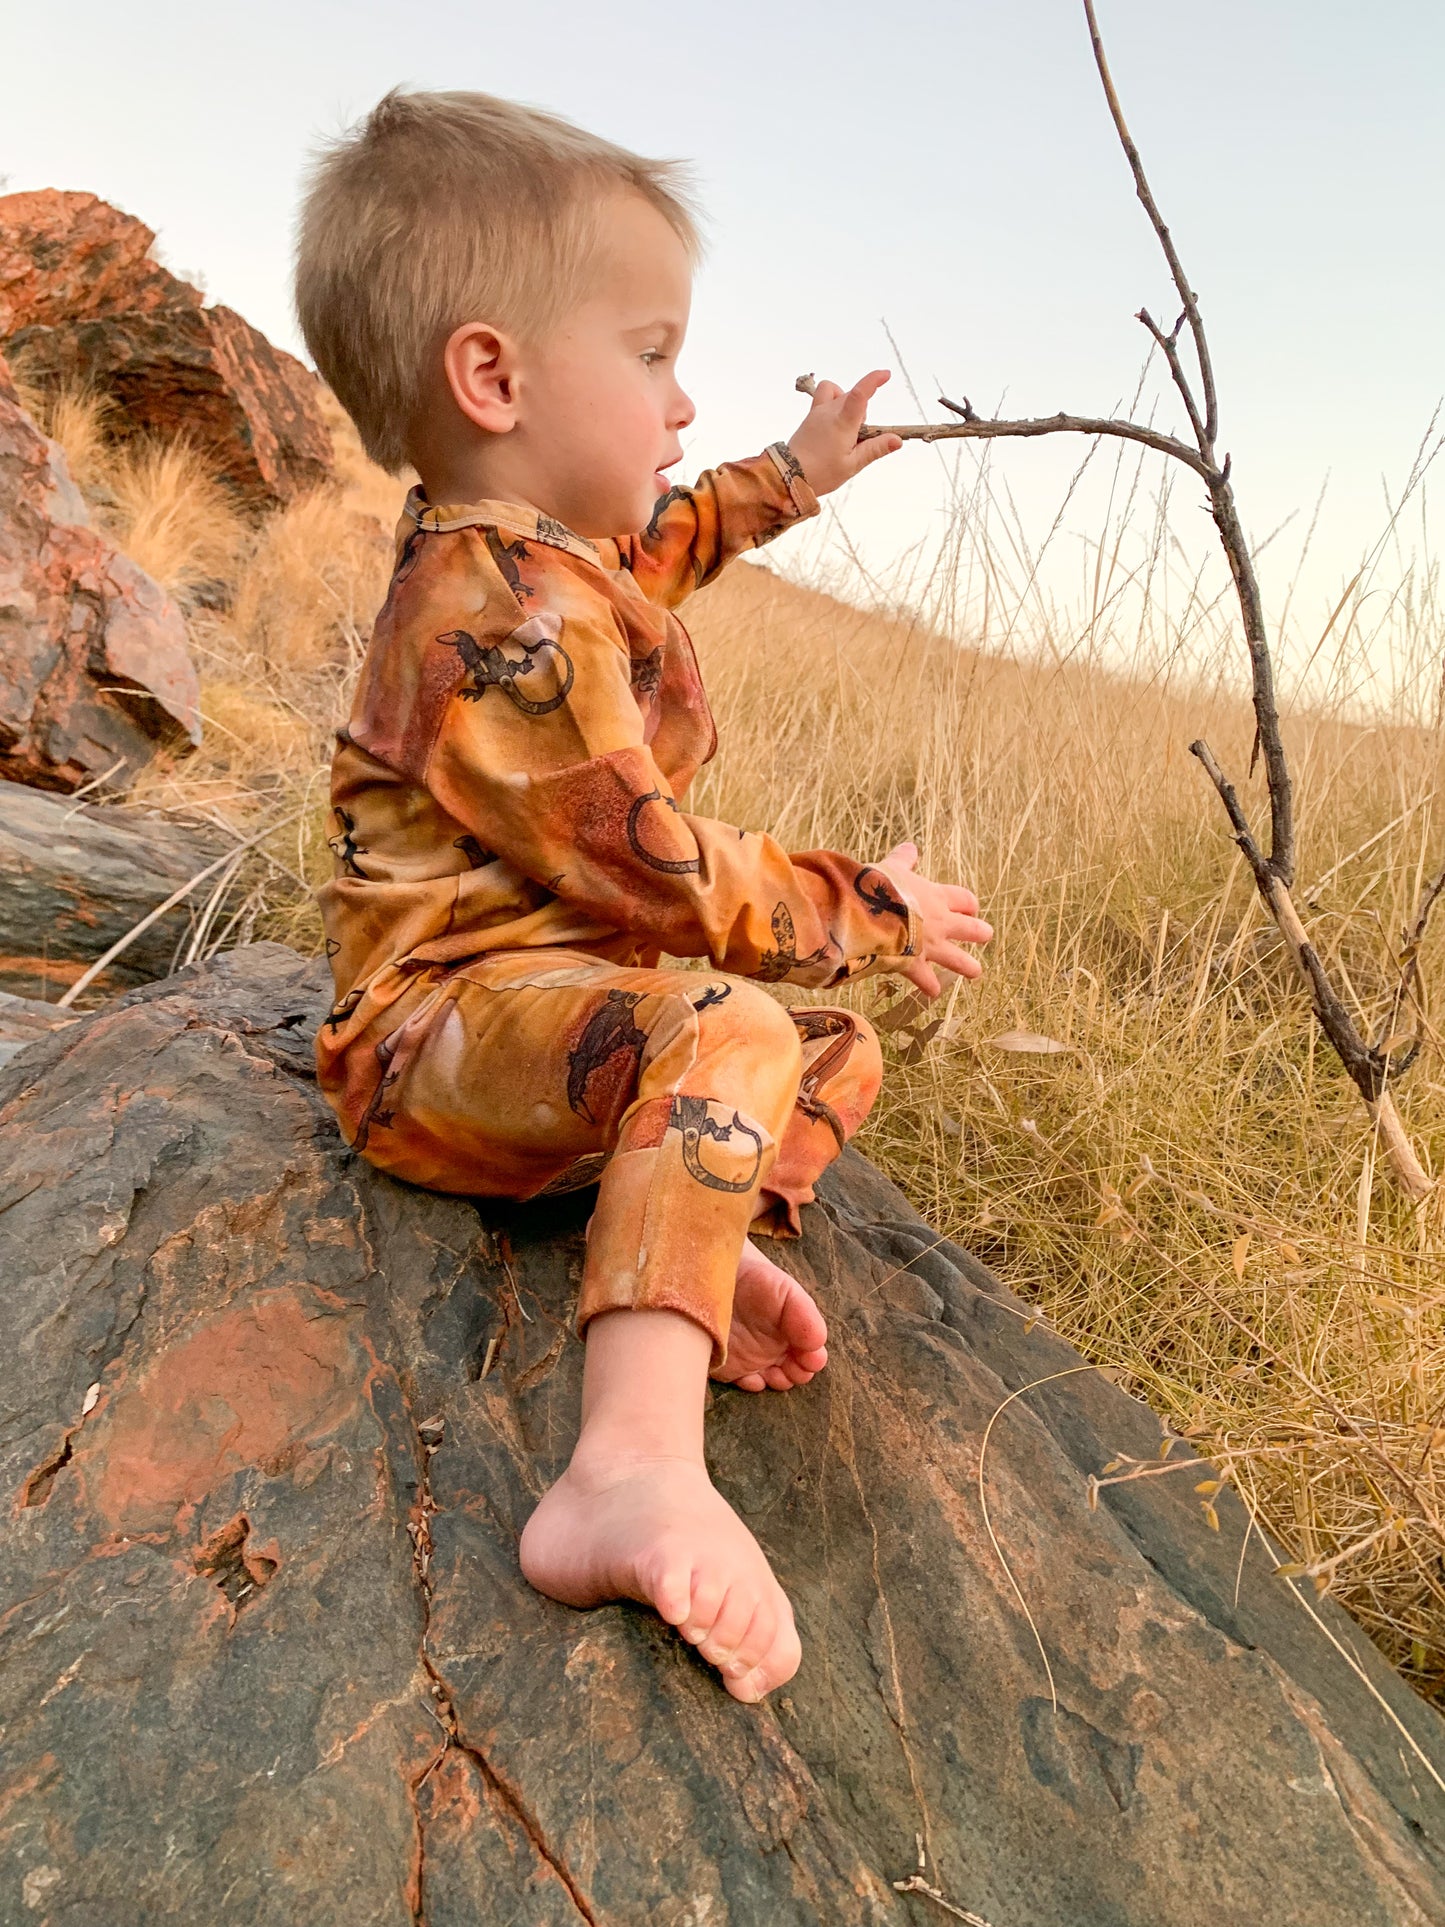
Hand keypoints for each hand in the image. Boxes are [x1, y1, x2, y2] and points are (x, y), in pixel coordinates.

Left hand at [784, 370, 903, 496]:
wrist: (787, 475)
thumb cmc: (821, 473)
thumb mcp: (852, 465)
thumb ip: (875, 449)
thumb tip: (897, 440)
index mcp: (842, 422)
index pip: (860, 394)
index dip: (873, 380)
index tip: (886, 374)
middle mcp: (829, 411)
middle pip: (852, 396)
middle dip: (862, 410)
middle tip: (859, 437)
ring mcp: (817, 412)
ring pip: (838, 394)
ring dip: (847, 403)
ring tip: (846, 429)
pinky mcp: (810, 417)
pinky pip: (825, 399)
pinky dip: (834, 405)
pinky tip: (834, 428)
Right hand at [877, 840, 992, 999]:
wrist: (867, 912)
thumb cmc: (879, 886)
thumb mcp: (892, 867)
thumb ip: (903, 860)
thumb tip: (909, 847)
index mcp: (936, 896)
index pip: (964, 900)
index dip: (970, 905)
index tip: (970, 909)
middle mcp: (940, 923)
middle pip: (972, 930)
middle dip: (980, 933)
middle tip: (984, 935)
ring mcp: (930, 946)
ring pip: (959, 960)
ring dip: (968, 966)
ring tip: (975, 972)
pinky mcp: (914, 965)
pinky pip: (927, 980)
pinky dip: (930, 987)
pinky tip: (932, 992)